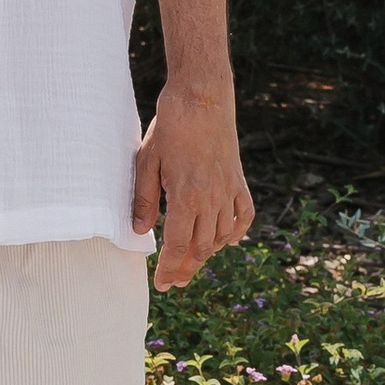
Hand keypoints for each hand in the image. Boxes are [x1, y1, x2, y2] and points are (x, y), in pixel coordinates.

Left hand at [131, 79, 253, 292]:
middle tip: (174, 281)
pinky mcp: (239, 180)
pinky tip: (226, 240)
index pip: (178, 246)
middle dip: (187, 269)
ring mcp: (228, 190)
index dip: (169, 269)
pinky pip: (244, 216)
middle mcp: (212, 199)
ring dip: (208, 254)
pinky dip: (236, 232)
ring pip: (222, 236)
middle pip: (201, 248)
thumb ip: (145, 199)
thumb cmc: (170, 127)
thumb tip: (141, 231)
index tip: (162, 285)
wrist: (201, 99)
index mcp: (186, 197)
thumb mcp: (147, 161)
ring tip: (192, 262)